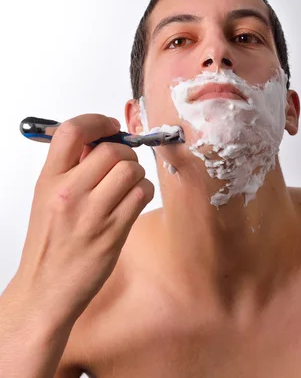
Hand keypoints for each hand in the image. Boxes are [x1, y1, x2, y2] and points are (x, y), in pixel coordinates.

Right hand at [12, 113, 153, 325]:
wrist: (45, 290)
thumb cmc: (49, 243)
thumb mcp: (47, 197)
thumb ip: (71, 167)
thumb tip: (101, 141)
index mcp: (49, 180)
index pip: (72, 131)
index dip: (97, 121)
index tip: (111, 126)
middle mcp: (69, 193)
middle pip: (112, 150)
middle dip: (125, 152)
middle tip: (122, 163)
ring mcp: (92, 213)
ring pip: (132, 170)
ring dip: (137, 173)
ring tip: (127, 185)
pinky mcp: (113, 232)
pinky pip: (142, 194)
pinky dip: (144, 191)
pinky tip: (133, 200)